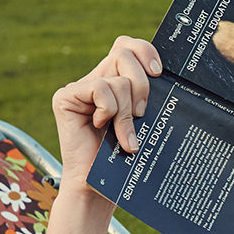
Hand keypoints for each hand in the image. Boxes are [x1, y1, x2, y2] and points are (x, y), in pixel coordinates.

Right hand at [50, 36, 161, 189]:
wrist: (100, 187)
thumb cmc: (126, 158)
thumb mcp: (145, 122)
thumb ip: (149, 97)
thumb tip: (167, 75)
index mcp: (116, 81)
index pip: (128, 46)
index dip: (145, 50)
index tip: (159, 73)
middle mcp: (97, 80)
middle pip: (124, 53)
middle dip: (142, 84)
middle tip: (141, 113)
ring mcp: (80, 88)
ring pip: (117, 79)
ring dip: (127, 111)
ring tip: (125, 136)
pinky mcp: (65, 97)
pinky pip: (99, 88)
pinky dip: (109, 110)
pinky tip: (102, 127)